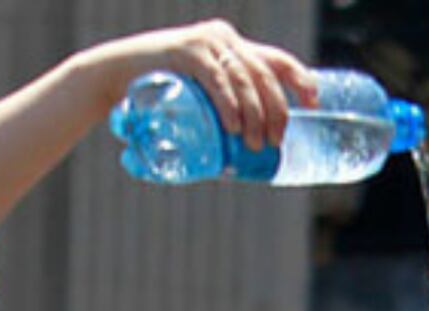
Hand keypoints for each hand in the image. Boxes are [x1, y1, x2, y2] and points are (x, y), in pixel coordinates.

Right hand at [81, 19, 318, 150]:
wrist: (114, 76)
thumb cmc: (159, 93)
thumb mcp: (199, 95)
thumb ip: (223, 108)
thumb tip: (253, 154)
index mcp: (234, 46)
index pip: (277, 60)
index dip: (301, 80)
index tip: (314, 105)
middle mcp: (224, 39)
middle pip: (265, 75)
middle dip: (277, 111)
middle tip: (276, 142)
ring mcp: (205, 43)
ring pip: (245, 80)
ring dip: (255, 115)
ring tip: (255, 144)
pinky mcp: (185, 53)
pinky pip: (217, 79)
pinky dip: (228, 104)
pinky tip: (233, 126)